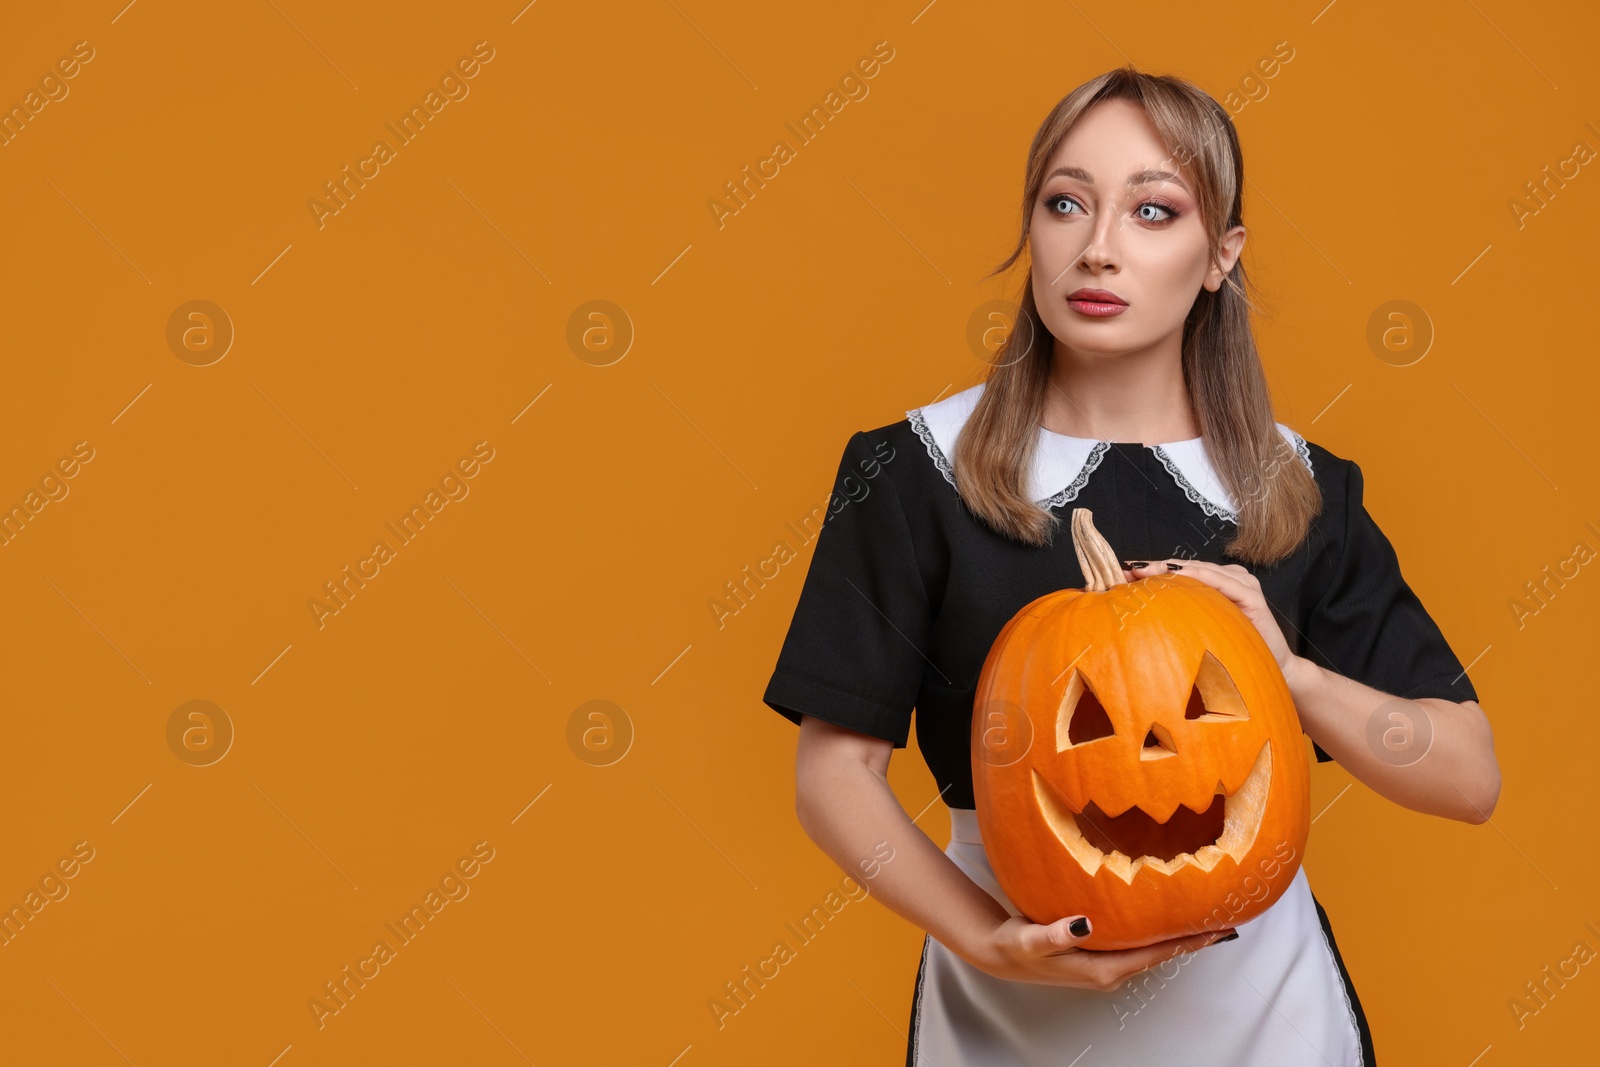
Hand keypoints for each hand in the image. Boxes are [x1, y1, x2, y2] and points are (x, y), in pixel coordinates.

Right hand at [963, 912, 1236, 990]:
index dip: (1186, 943)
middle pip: (1160, 953)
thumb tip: (1084, 924)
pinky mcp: (1100, 954)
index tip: (1215, 931)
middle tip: (1222, 918)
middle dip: (1190, 939)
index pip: (1155, 955)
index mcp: (1103, 969)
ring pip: (1150, 949)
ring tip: (1203, 917)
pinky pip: (1137, 944)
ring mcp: (1106, 964)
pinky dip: (1156, 931)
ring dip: (1175, 936)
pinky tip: (1163, 916)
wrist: (1000, 953)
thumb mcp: (1031, 939)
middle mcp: (1110, 971)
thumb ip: (1055, 933)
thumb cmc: (1016, 947)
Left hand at [1124, 559, 1298, 680]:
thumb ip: (1179, 617)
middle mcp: (1229, 578)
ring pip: (1201, 570)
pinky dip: (1201, 577)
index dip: (1153, 571)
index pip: (1180, 572)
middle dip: (1156, 568)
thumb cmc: (1232, 653)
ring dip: (1172, 569)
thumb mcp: (1200, 631)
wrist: (1272, 670)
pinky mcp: (1252, 595)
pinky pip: (1222, 582)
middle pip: (1187, 568)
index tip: (1124, 574)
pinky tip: (1180, 575)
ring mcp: (1242, 584)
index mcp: (1216, 583)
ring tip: (1146, 571)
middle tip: (1129, 570)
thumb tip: (1140, 616)